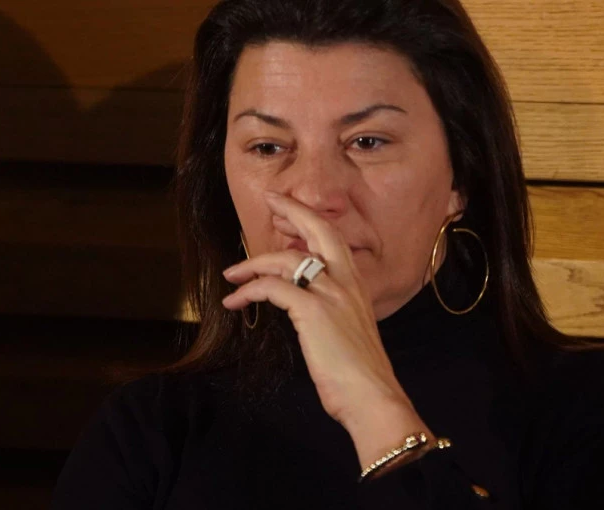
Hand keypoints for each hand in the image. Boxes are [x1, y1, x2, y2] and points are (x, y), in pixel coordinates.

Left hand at [221, 190, 431, 467]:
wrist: (371, 396)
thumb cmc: (358, 372)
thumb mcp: (349, 331)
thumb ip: (333, 310)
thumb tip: (307, 305)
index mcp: (356, 285)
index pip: (333, 238)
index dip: (309, 218)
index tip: (288, 207)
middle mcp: (345, 282)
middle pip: (319, 230)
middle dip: (293, 210)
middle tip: (270, 200)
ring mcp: (330, 294)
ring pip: (286, 260)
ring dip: (252, 264)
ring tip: (231, 274)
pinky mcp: (312, 311)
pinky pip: (272, 288)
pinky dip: (249, 290)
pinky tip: (235, 301)